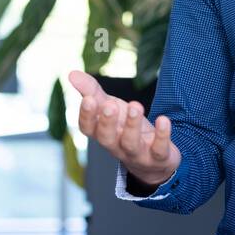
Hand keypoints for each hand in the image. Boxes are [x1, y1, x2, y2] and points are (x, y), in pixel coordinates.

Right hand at [68, 70, 180, 187]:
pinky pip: (159, 149)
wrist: (153, 160)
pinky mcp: (158, 157)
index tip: (88, 99)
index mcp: (103, 133)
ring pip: (131, 143)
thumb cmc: (125, 128)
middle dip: (107, 122)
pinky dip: (162, 135)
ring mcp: (137, 154)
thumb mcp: (110, 107)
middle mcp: (117, 146)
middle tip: (110, 105)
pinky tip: (163, 119)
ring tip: (135, 105)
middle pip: (107, 139)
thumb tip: (71, 74)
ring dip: (132, 125)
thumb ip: (92, 92)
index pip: (88, 129)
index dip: (87, 116)